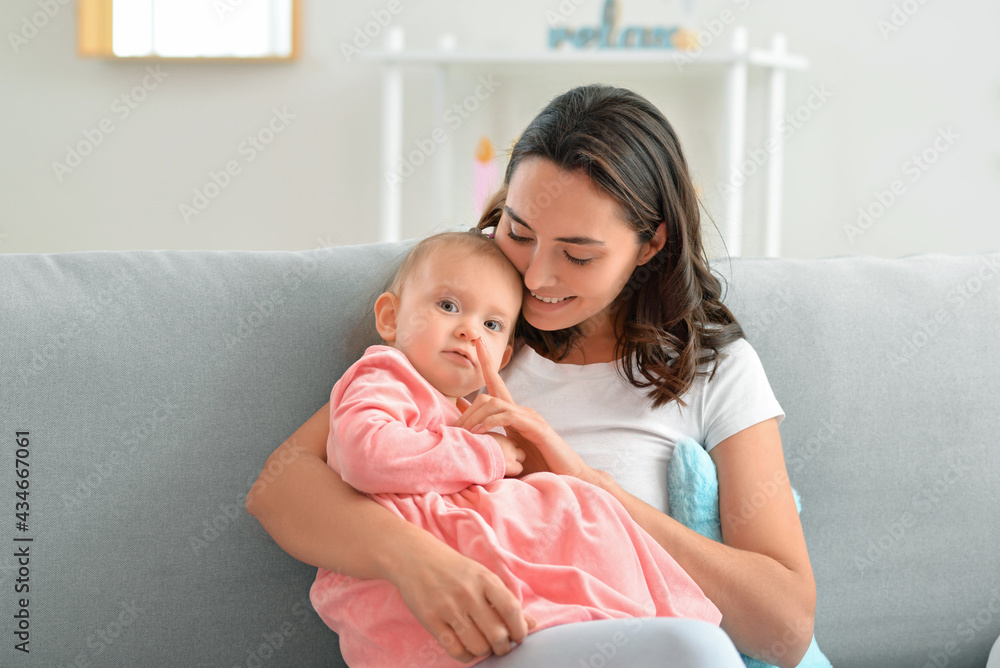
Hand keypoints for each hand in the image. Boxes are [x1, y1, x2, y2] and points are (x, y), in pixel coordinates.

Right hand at [386, 534, 535, 660]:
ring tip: (483, 645)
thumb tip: (531, 625)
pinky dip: (466, 656)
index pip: (511, 609)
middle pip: (497, 634)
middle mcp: (468, 593)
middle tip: (501, 645)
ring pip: (478, 646)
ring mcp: (449, 608)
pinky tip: (467, 649)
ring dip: (485, 651)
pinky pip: (455, 650)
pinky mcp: (431, 620)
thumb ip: (505, 600)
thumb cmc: (455, 569)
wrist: (416, 558)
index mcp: (485, 579)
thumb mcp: (482, 576)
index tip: (519, 636)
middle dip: (503, 646)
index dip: (521, 629)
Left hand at [455, 338, 601, 483]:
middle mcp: (522, 411)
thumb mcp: (508, 451)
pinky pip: (507, 417)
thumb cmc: (537, 466)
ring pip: (495, 403)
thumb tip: (465, 424)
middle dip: (467, 409)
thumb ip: (490, 436)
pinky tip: (479, 433)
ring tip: (463, 434)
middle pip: (488, 395)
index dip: (487, 362)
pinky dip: (490, 422)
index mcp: (515, 415)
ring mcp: (530, 418)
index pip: (496, 383)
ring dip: (475, 417)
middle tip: (452, 429)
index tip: (477, 342)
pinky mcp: (536, 428)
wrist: (569, 477)